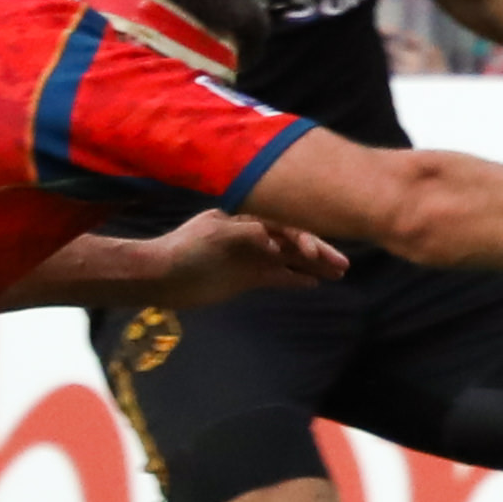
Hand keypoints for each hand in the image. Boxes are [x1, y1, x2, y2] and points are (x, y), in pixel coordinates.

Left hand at [144, 212, 351, 306]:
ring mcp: (251, 256)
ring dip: (313, 265)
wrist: (160, 277)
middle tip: (342, 265)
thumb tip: (277, 241)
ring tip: (339, 273)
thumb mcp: (216, 236)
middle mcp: (253, 235)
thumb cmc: (185, 251)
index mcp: (246, 219)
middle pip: (292, 241)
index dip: (302, 237)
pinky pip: (277, 276)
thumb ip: (248, 234)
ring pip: (289, 259)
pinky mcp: (246, 277)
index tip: (315, 253)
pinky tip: (314, 283)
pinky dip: (295, 279)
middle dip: (318, 251)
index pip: (283, 224)